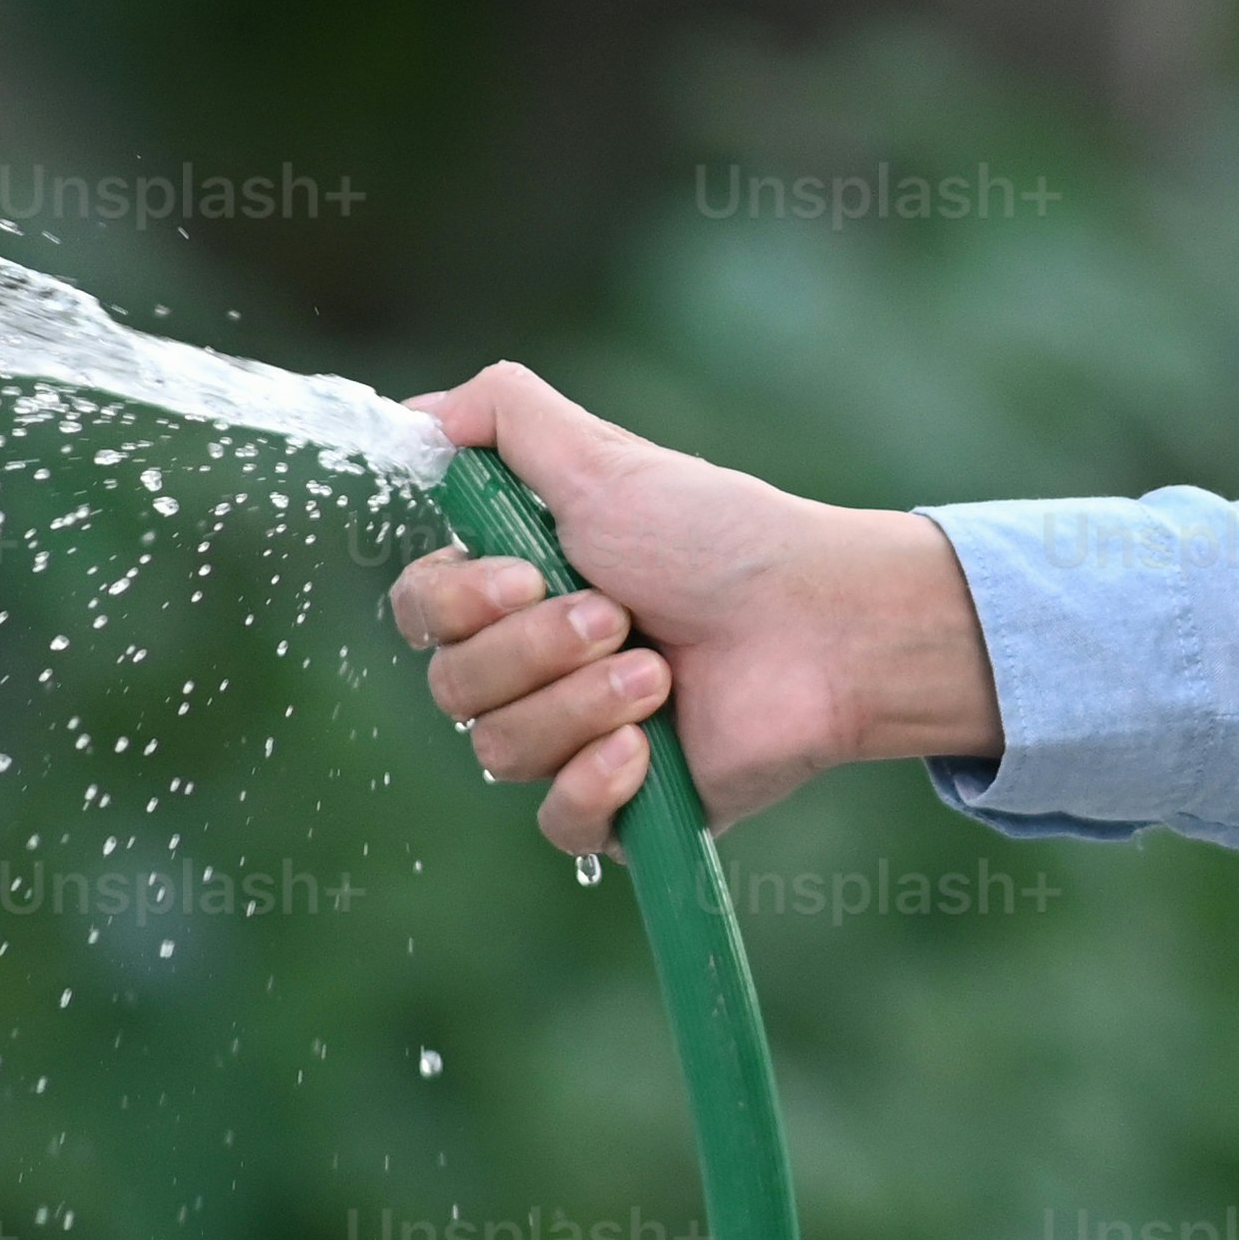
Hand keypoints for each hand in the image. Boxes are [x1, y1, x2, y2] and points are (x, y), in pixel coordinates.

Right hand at [387, 359, 1007, 860]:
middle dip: (533, 649)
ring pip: (500, 751)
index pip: (420, 610)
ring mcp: (573, 740)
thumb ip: (505, 417)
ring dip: (579, 704)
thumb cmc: (718, 536)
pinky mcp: (621, 811)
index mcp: (517, 588)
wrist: (817, 625)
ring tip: (659, 672)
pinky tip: (646, 750)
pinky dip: (594, 784)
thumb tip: (424, 414)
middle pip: (451, 685)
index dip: (456, 602)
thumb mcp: (601, 458)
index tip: (526, 576)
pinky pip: (557, 826)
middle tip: (619, 616)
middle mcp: (534, 666)